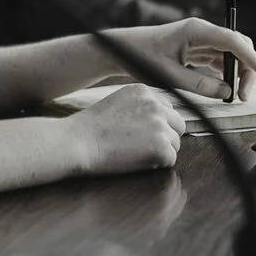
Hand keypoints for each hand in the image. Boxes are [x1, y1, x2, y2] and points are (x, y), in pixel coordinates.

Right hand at [70, 83, 184, 173]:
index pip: (167, 108)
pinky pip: (170, 159)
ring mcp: (160, 125)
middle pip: (177, 124)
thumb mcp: (117, 103)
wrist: (78, 142)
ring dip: (160, 151)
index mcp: (144, 91)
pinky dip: (156, 164)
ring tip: (134, 153)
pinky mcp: (161, 147)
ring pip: (175, 143)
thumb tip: (162, 118)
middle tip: (142, 146)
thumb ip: (140, 106)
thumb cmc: (91, 127)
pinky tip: (135, 161)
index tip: (140, 133)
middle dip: (165, 136)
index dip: (157, 124)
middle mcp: (155, 105)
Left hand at [105, 17, 255, 101]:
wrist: (123, 51)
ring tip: (237, 95)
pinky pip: (220, 58)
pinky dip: (227, 72)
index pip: (232, 40)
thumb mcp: (169, 75)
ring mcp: (200, 39)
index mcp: (195, 30)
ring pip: (231, 53)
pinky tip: (227, 88)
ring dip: (238, 72)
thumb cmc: (141, 57)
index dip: (251, 57)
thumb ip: (199, 84)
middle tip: (243, 95)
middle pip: (237, 45)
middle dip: (247, 68)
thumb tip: (227, 91)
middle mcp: (201, 31)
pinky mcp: (197, 48)